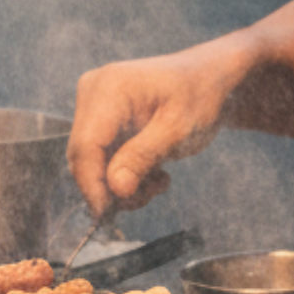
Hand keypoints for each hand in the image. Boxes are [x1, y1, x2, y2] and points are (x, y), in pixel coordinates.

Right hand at [69, 41, 247, 218]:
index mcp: (110, 88)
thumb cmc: (200, 96)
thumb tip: (116, 189)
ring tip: (158, 182)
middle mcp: (93, 91)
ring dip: (121, 182)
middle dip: (111, 186)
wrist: (209, 78)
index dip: (93, 184)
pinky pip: (99, 155)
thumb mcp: (178, 130)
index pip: (85, 146)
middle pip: (83, 155)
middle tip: (149, 195)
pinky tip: (151, 171)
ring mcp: (93, 102)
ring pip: (90, 160)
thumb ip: (143, 157)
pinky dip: (122, 171)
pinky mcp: (99, 115)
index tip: (108, 215)